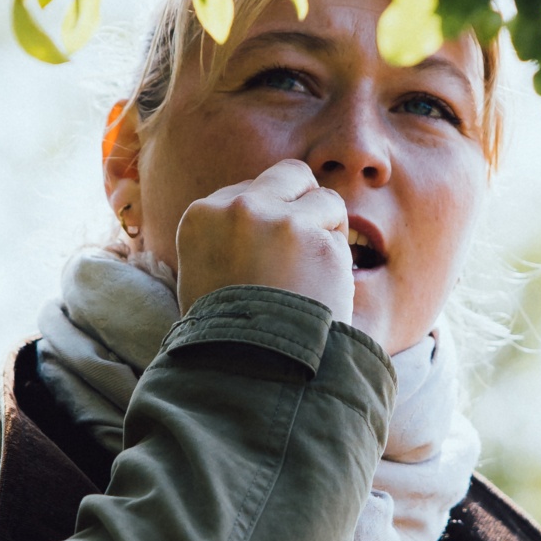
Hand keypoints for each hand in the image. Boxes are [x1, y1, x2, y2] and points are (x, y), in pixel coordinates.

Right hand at [173, 158, 353, 324]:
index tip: (269, 253)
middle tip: (305, 244)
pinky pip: (340, 238)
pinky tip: (320, 292)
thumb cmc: (225, 333)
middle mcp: (238, 207)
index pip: (249, 191)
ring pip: (324, 200)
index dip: (268, 220)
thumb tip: (263, 216)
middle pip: (290, 175)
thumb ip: (226, 238)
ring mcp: (279, 219)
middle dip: (303, 202)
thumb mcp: (203, 275)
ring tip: (311, 275)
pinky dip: (337, 264)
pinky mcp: (316, 238)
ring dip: (326, 232)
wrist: (247, 366)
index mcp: (201, 215)